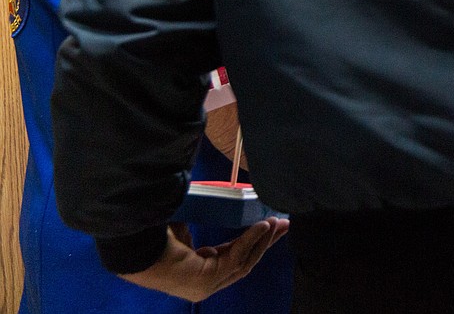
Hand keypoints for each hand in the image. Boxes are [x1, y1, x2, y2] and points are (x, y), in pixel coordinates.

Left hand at [120, 217, 288, 301]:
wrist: (135, 246)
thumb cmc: (152, 238)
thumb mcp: (183, 230)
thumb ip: (198, 225)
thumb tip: (211, 201)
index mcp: (197, 272)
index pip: (231, 258)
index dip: (251, 242)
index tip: (267, 225)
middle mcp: (203, 284)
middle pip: (243, 262)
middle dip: (265, 242)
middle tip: (284, 225)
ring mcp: (205, 286)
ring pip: (244, 262)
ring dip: (263, 241)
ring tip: (278, 223)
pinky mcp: (206, 281)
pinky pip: (236, 257)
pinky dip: (251, 240)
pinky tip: (263, 226)